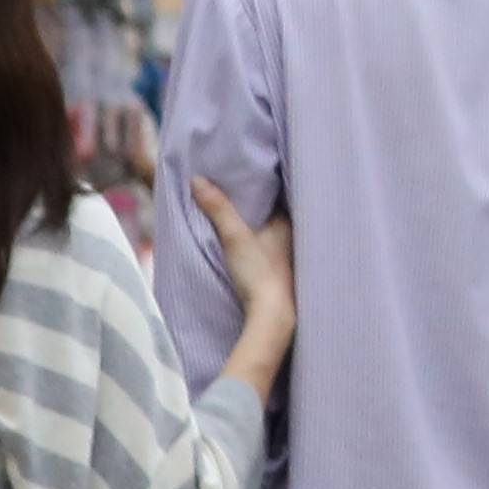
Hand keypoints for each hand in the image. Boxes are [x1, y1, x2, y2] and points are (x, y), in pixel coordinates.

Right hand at [193, 174, 296, 382]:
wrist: (272, 315)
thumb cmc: (259, 272)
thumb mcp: (235, 236)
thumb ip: (218, 208)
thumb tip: (197, 179)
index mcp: (287, 221)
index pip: (272, 193)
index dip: (254, 183)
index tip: (236, 172)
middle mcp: (291, 235)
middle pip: (268, 211)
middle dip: (251, 202)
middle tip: (226, 188)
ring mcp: (286, 253)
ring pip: (266, 229)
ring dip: (251, 222)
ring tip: (228, 210)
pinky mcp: (277, 270)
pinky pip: (263, 245)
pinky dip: (252, 238)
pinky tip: (239, 240)